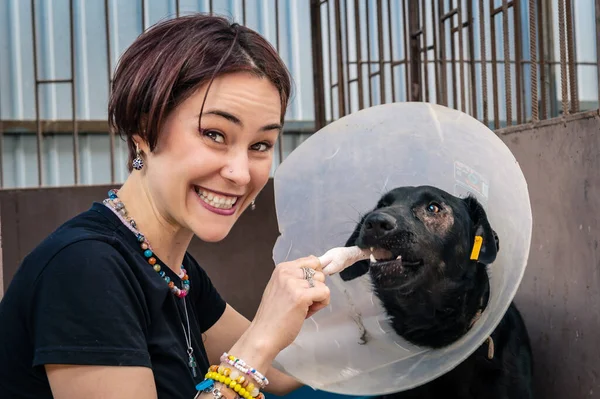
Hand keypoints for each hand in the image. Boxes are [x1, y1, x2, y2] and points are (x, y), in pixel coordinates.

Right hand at [229, 256, 329, 372]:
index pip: (311, 261)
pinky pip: (325, 293)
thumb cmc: (273, 316)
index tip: (305, 290)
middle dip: (316, 288)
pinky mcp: (302, 296)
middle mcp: (287, 272)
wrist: (263, 336)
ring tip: (303, 309)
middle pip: (319, 272)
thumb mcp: (281, 288)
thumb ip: (296, 278)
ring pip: (323, 283)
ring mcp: (294, 283)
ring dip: (318, 298)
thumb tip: (319, 269)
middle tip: (302, 303)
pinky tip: (308, 312)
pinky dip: (321, 304)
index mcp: (282, 268)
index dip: (313, 277)